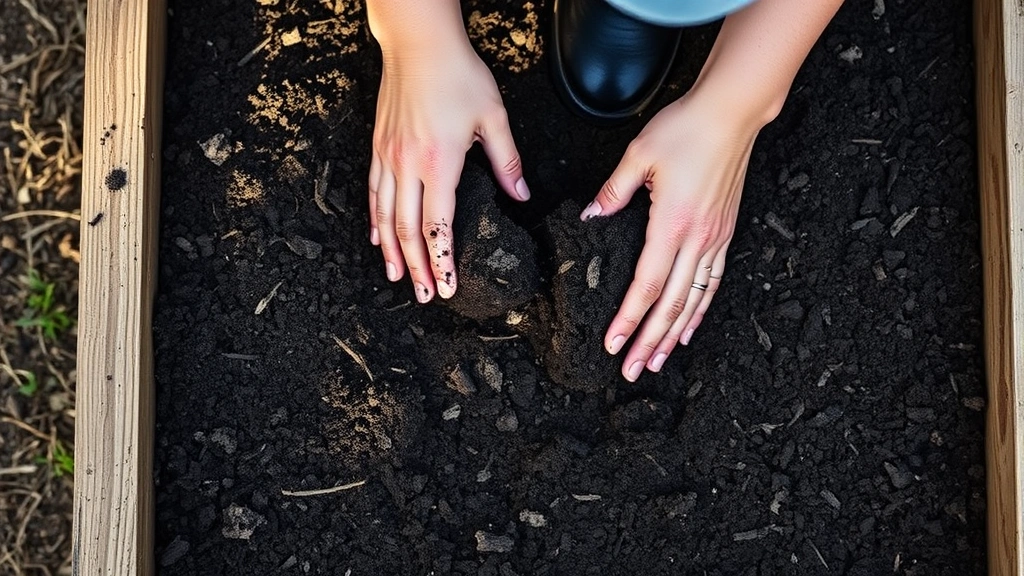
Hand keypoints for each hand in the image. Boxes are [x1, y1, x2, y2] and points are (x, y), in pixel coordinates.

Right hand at [369, 33, 529, 301]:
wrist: (418, 43)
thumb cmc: (457, 74)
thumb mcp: (494, 116)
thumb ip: (507, 161)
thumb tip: (521, 194)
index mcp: (440, 162)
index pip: (439, 225)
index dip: (443, 261)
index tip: (449, 286)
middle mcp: (408, 165)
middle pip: (409, 230)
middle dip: (418, 268)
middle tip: (426, 295)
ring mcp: (389, 157)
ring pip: (386, 216)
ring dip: (392, 252)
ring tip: (399, 278)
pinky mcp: (379, 147)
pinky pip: (373, 192)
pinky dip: (375, 220)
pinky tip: (378, 238)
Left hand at [580, 90, 763, 381]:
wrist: (732, 113)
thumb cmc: (685, 128)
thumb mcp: (638, 154)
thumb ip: (613, 191)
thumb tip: (591, 215)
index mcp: (671, 223)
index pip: (646, 285)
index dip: (629, 319)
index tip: (614, 345)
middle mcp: (697, 238)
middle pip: (671, 304)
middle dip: (650, 341)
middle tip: (632, 370)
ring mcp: (715, 238)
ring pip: (694, 300)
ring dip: (675, 334)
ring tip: (658, 361)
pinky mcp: (725, 232)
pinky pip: (712, 282)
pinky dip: (700, 310)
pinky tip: (690, 328)